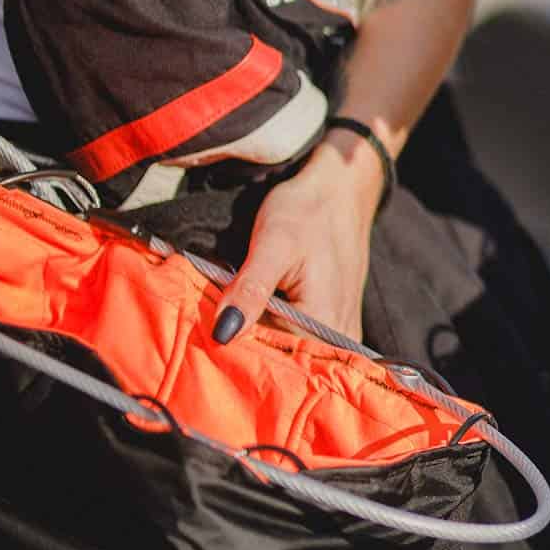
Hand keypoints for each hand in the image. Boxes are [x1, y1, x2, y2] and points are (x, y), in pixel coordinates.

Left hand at [211, 131, 384, 343]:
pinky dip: (276, 330)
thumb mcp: (273, 244)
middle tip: (219, 320)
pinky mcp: (336, 324)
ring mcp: (342, 334)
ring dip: (260, 338)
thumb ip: (250, 291)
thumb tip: (223, 333)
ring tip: (238, 314)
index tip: (207, 336)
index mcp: (325, 324)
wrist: (340, 190)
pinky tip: (261, 312)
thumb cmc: (308, 212)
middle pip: (282, 359)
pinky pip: (301, 341)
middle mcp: (340, 338)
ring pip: (290, 352)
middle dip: (247, 344)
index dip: (235, 349)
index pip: (271, 359)